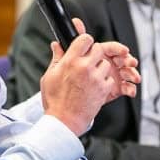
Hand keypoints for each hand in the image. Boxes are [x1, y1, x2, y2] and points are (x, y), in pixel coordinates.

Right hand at [40, 18, 139, 135]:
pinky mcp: (104, 89)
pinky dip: (104, 82)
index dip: (85, 41)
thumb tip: (56, 45)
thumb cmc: (55, 100)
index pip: (85, 39)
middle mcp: (84, 67)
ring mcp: (96, 78)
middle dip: (94, 54)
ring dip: (100, 68)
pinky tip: (94, 87)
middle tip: (88, 62)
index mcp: (70, 61)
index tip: (84, 46)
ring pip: (105, 64)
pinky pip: (109, 78)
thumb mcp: (50, 76)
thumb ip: (56, 58)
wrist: (64, 121)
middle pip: (98, 49)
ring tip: (90, 77)